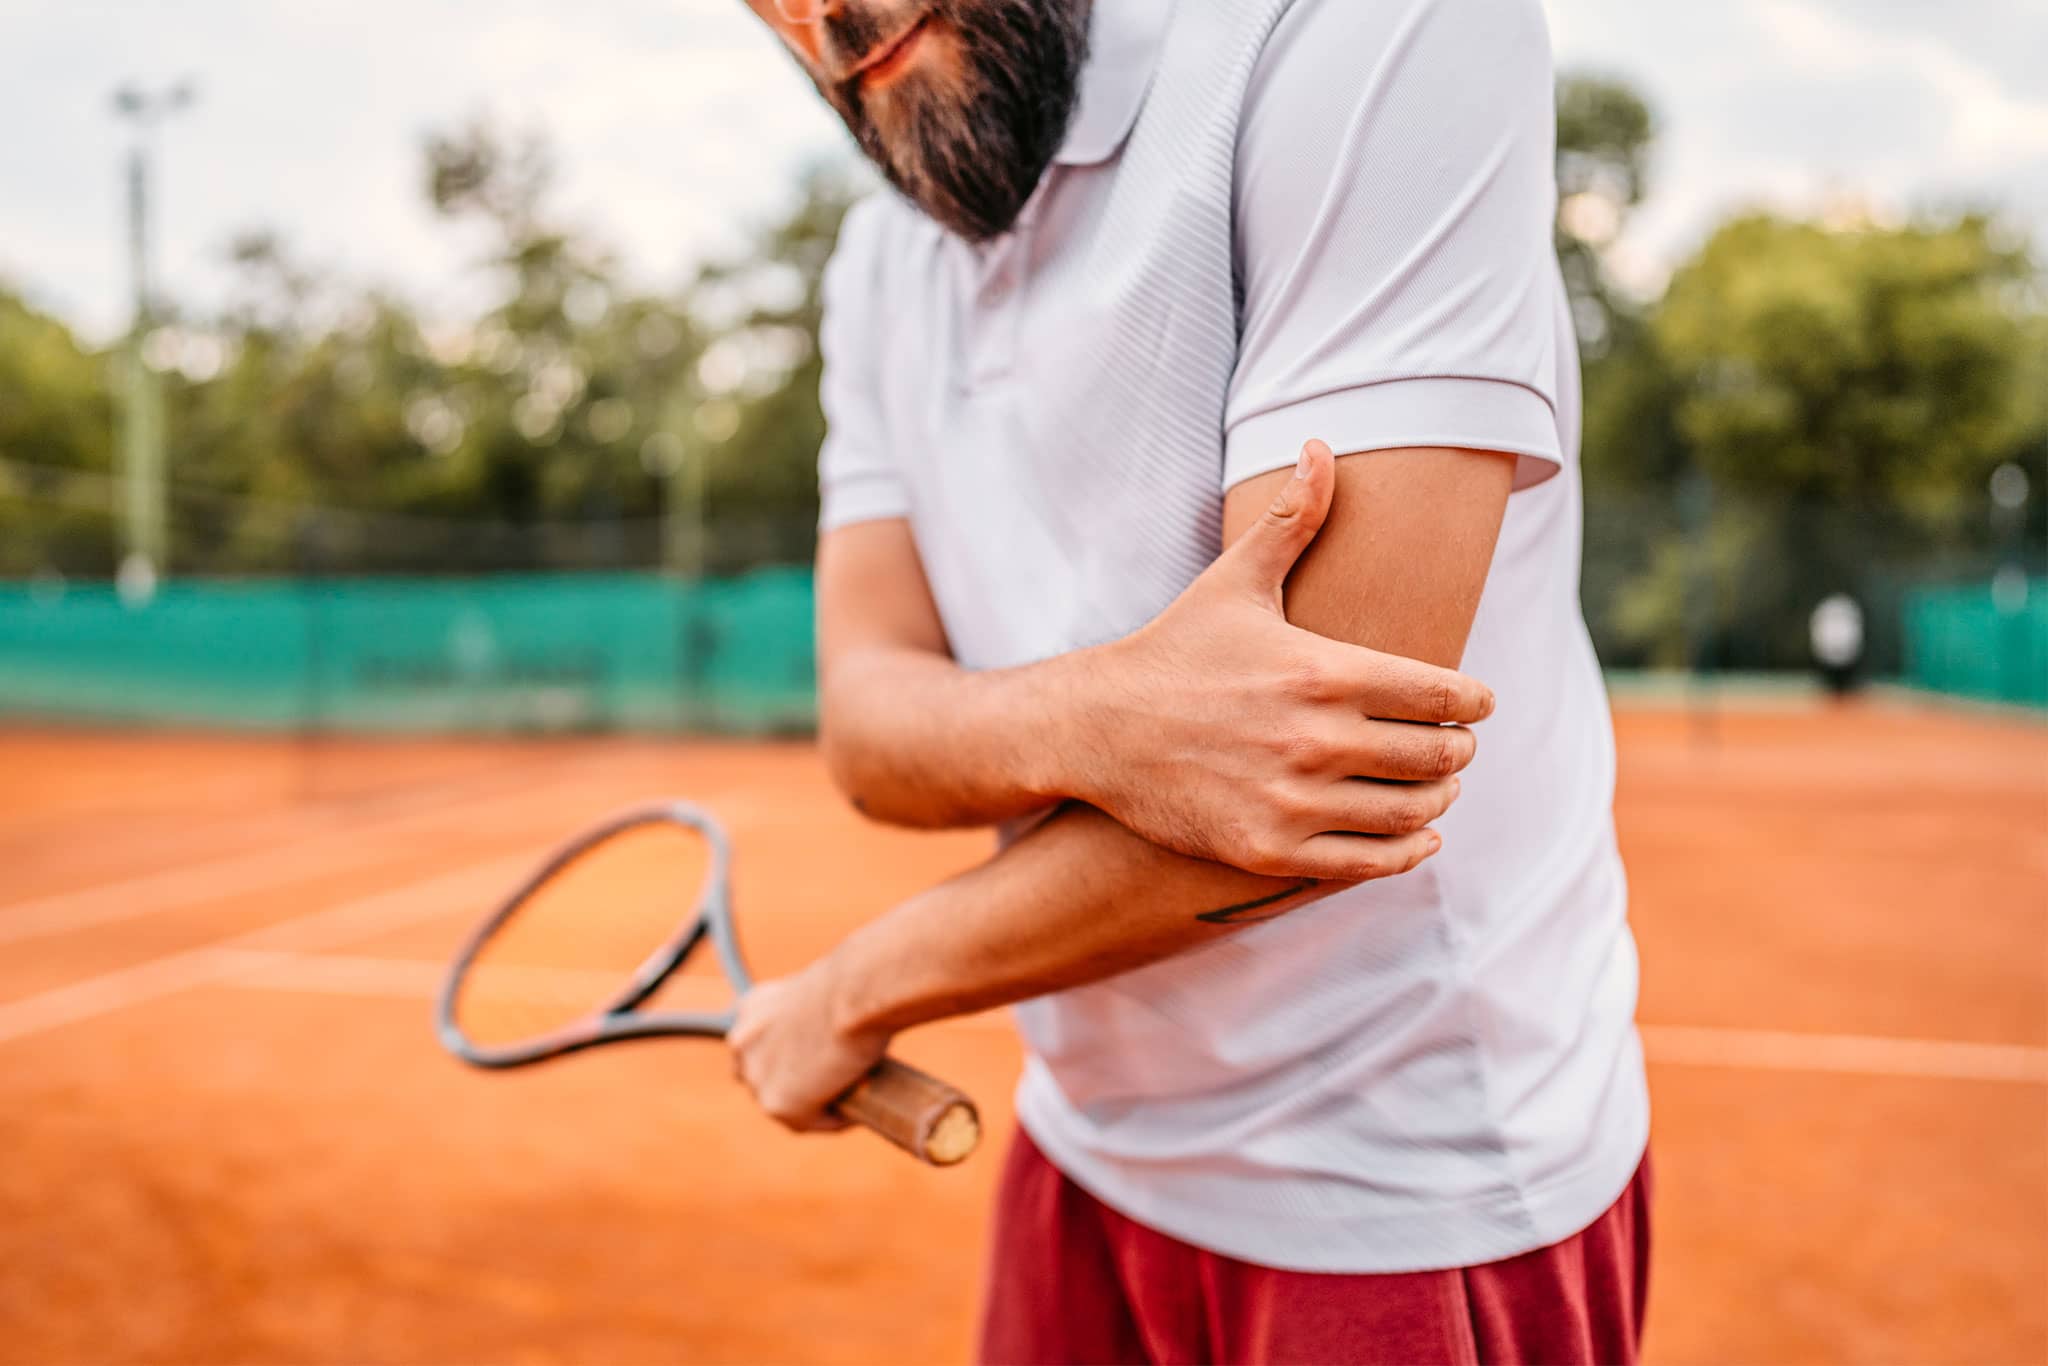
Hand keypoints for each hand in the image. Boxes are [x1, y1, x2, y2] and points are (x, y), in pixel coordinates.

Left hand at [729, 964, 889, 1133]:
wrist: (856, 993)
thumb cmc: (855, 984)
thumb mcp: (824, 993)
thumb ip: (814, 1019)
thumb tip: (835, 1042)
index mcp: (751, 1008)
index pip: (759, 1047)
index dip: (788, 1058)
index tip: (818, 1063)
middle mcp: (742, 1042)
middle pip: (764, 1079)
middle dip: (796, 1083)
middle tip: (836, 1083)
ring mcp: (756, 1075)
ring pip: (786, 1104)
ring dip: (815, 1104)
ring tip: (852, 1096)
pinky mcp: (777, 1103)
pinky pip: (810, 1121)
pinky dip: (834, 1119)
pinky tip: (855, 1106)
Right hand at [1063, 440, 1493, 881]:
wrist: (1098, 729)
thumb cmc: (1175, 650)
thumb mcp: (1234, 582)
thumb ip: (1292, 520)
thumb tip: (1321, 446)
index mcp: (1322, 671)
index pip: (1442, 694)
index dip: (1473, 701)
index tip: (1477, 703)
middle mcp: (1315, 739)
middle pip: (1436, 755)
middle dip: (1458, 751)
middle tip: (1456, 746)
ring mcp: (1293, 799)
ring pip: (1409, 810)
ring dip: (1439, 799)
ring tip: (1439, 787)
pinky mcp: (1269, 848)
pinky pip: (1368, 861)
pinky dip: (1407, 851)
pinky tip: (1419, 837)